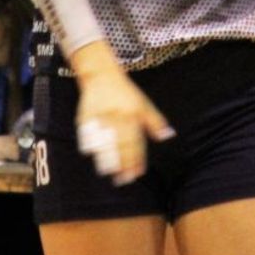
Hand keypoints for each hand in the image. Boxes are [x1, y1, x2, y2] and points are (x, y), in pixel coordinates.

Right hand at [75, 67, 171, 184]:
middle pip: (119, 144)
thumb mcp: (144, 103)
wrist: (101, 74)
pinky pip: (87, 135)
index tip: (137, 173)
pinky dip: (90, 146)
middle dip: (122, 164)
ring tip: (110, 173)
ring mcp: (99, 117)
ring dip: (106, 159)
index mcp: (131, 114)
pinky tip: (95, 157)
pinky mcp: (85, 116)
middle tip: (124, 180)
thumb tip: (168, 136)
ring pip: (103, 143)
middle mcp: (116, 116)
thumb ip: (155, 122)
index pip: (135, 141)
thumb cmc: (125, 92)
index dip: (136, 159)